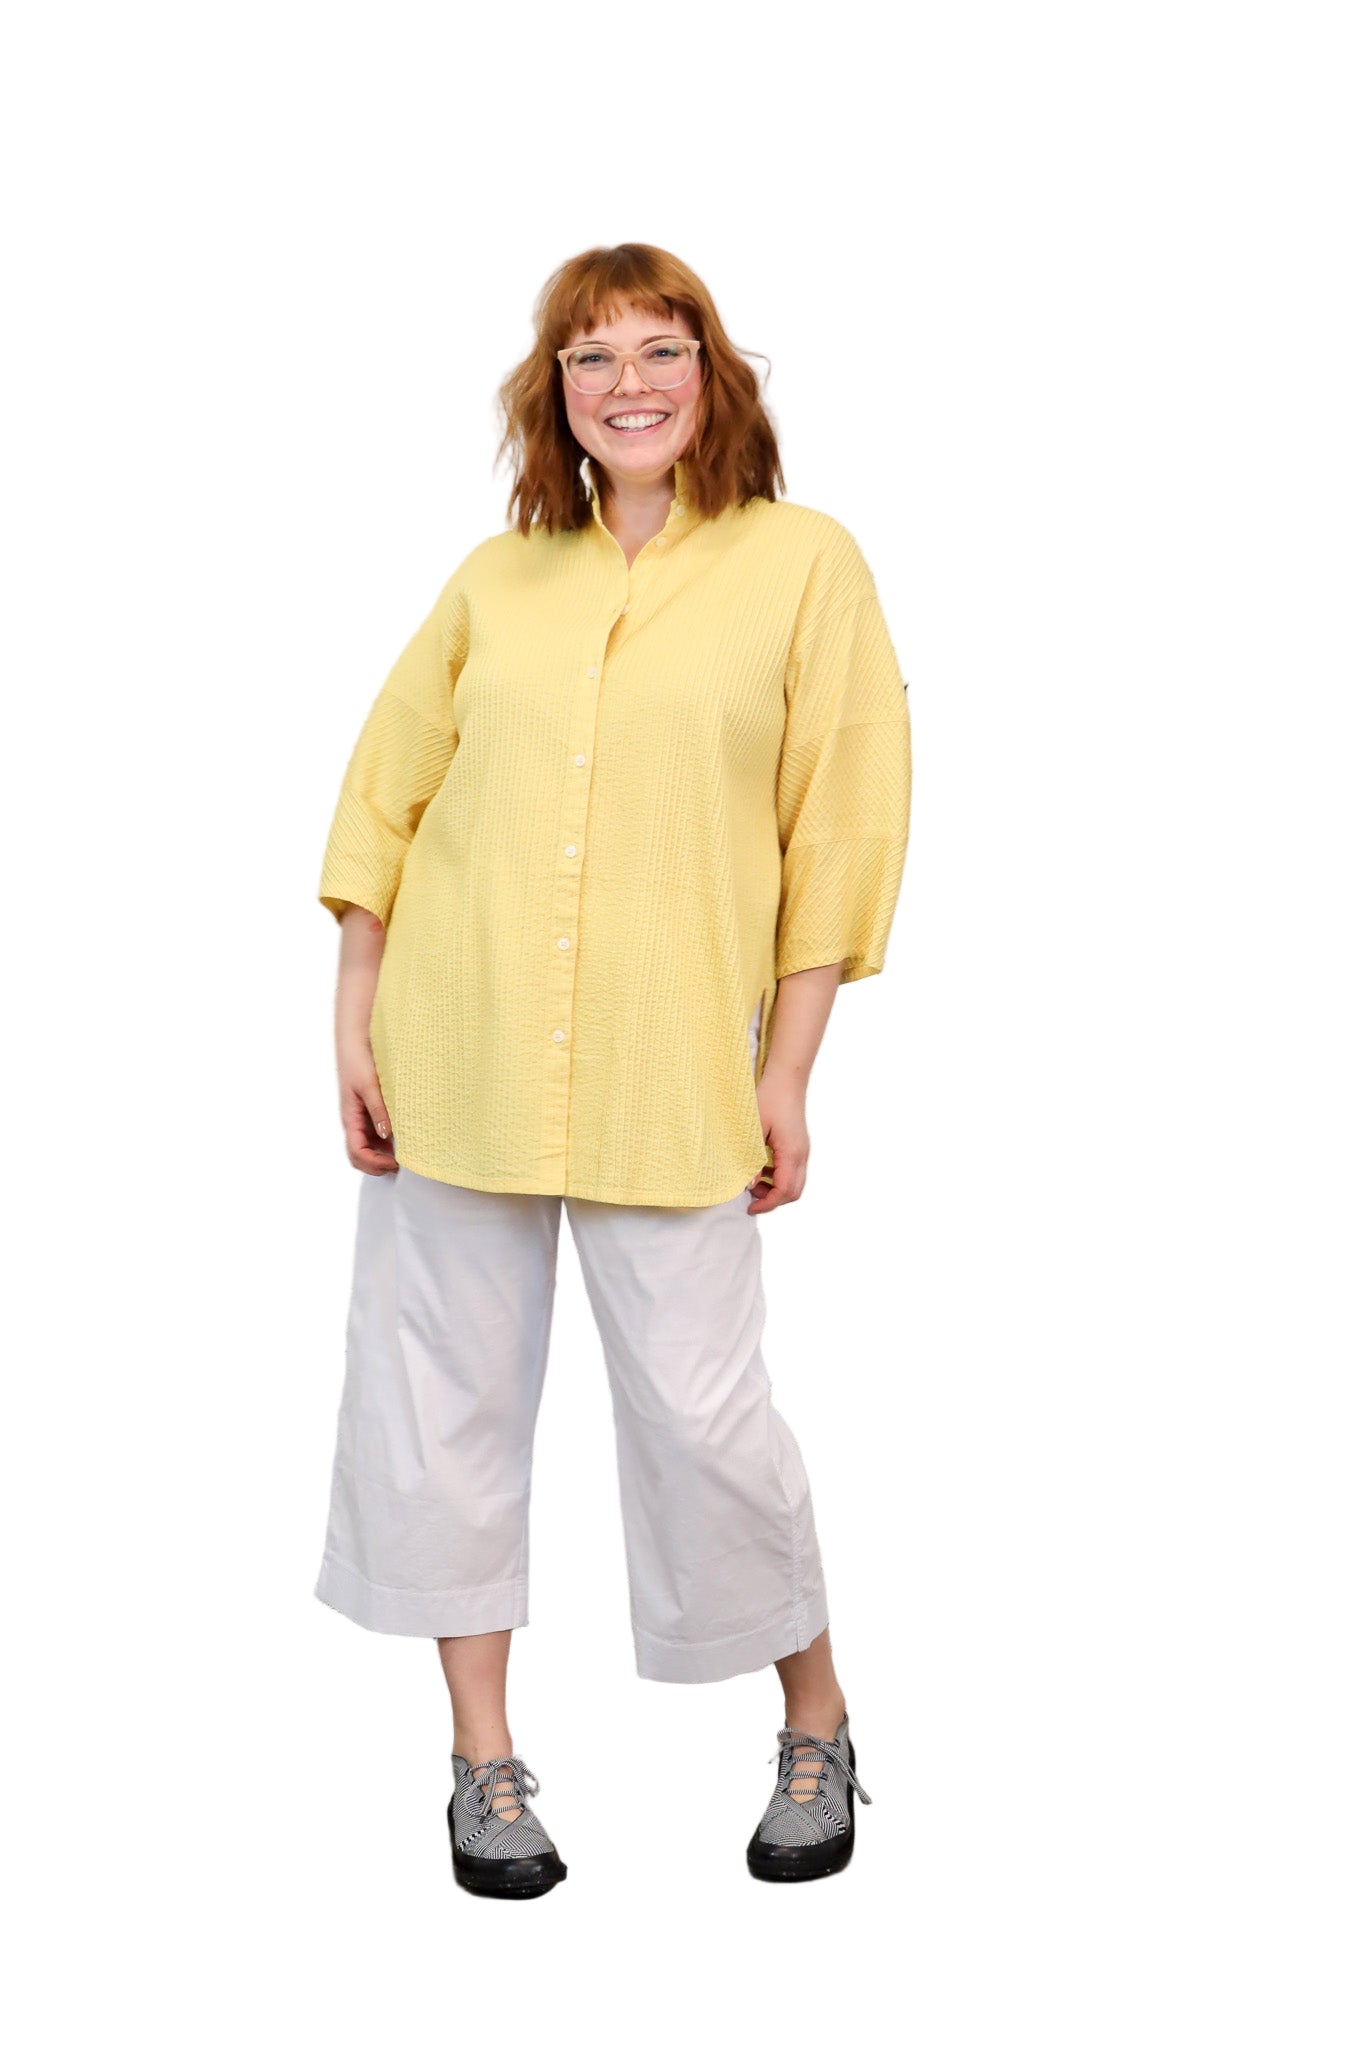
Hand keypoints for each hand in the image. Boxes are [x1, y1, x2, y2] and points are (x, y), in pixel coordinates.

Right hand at [338, 1036, 396, 1174]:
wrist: (356, 1040)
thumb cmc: (358, 1060)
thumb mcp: (370, 1085)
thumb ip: (378, 1109)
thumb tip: (387, 1135)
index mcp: (350, 1118)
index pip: (356, 1152)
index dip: (373, 1163)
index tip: (394, 1163)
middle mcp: (355, 1121)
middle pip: (360, 1155)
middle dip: (377, 1165)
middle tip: (401, 1166)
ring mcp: (363, 1117)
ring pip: (370, 1146)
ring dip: (384, 1154)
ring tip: (407, 1153)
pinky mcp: (371, 1110)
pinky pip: (378, 1133)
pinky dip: (389, 1141)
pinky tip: (405, 1137)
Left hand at [746, 1074, 808, 1211]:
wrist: (786, 1080)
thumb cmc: (769, 1099)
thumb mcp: (753, 1130)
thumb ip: (751, 1159)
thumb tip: (749, 1185)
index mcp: (791, 1152)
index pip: (784, 1191)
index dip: (767, 1204)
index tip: (749, 1207)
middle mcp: (802, 1154)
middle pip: (794, 1192)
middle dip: (773, 1199)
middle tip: (751, 1196)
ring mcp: (803, 1150)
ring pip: (796, 1183)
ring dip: (776, 1188)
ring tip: (755, 1181)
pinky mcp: (800, 1146)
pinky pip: (794, 1170)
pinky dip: (779, 1177)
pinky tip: (762, 1167)